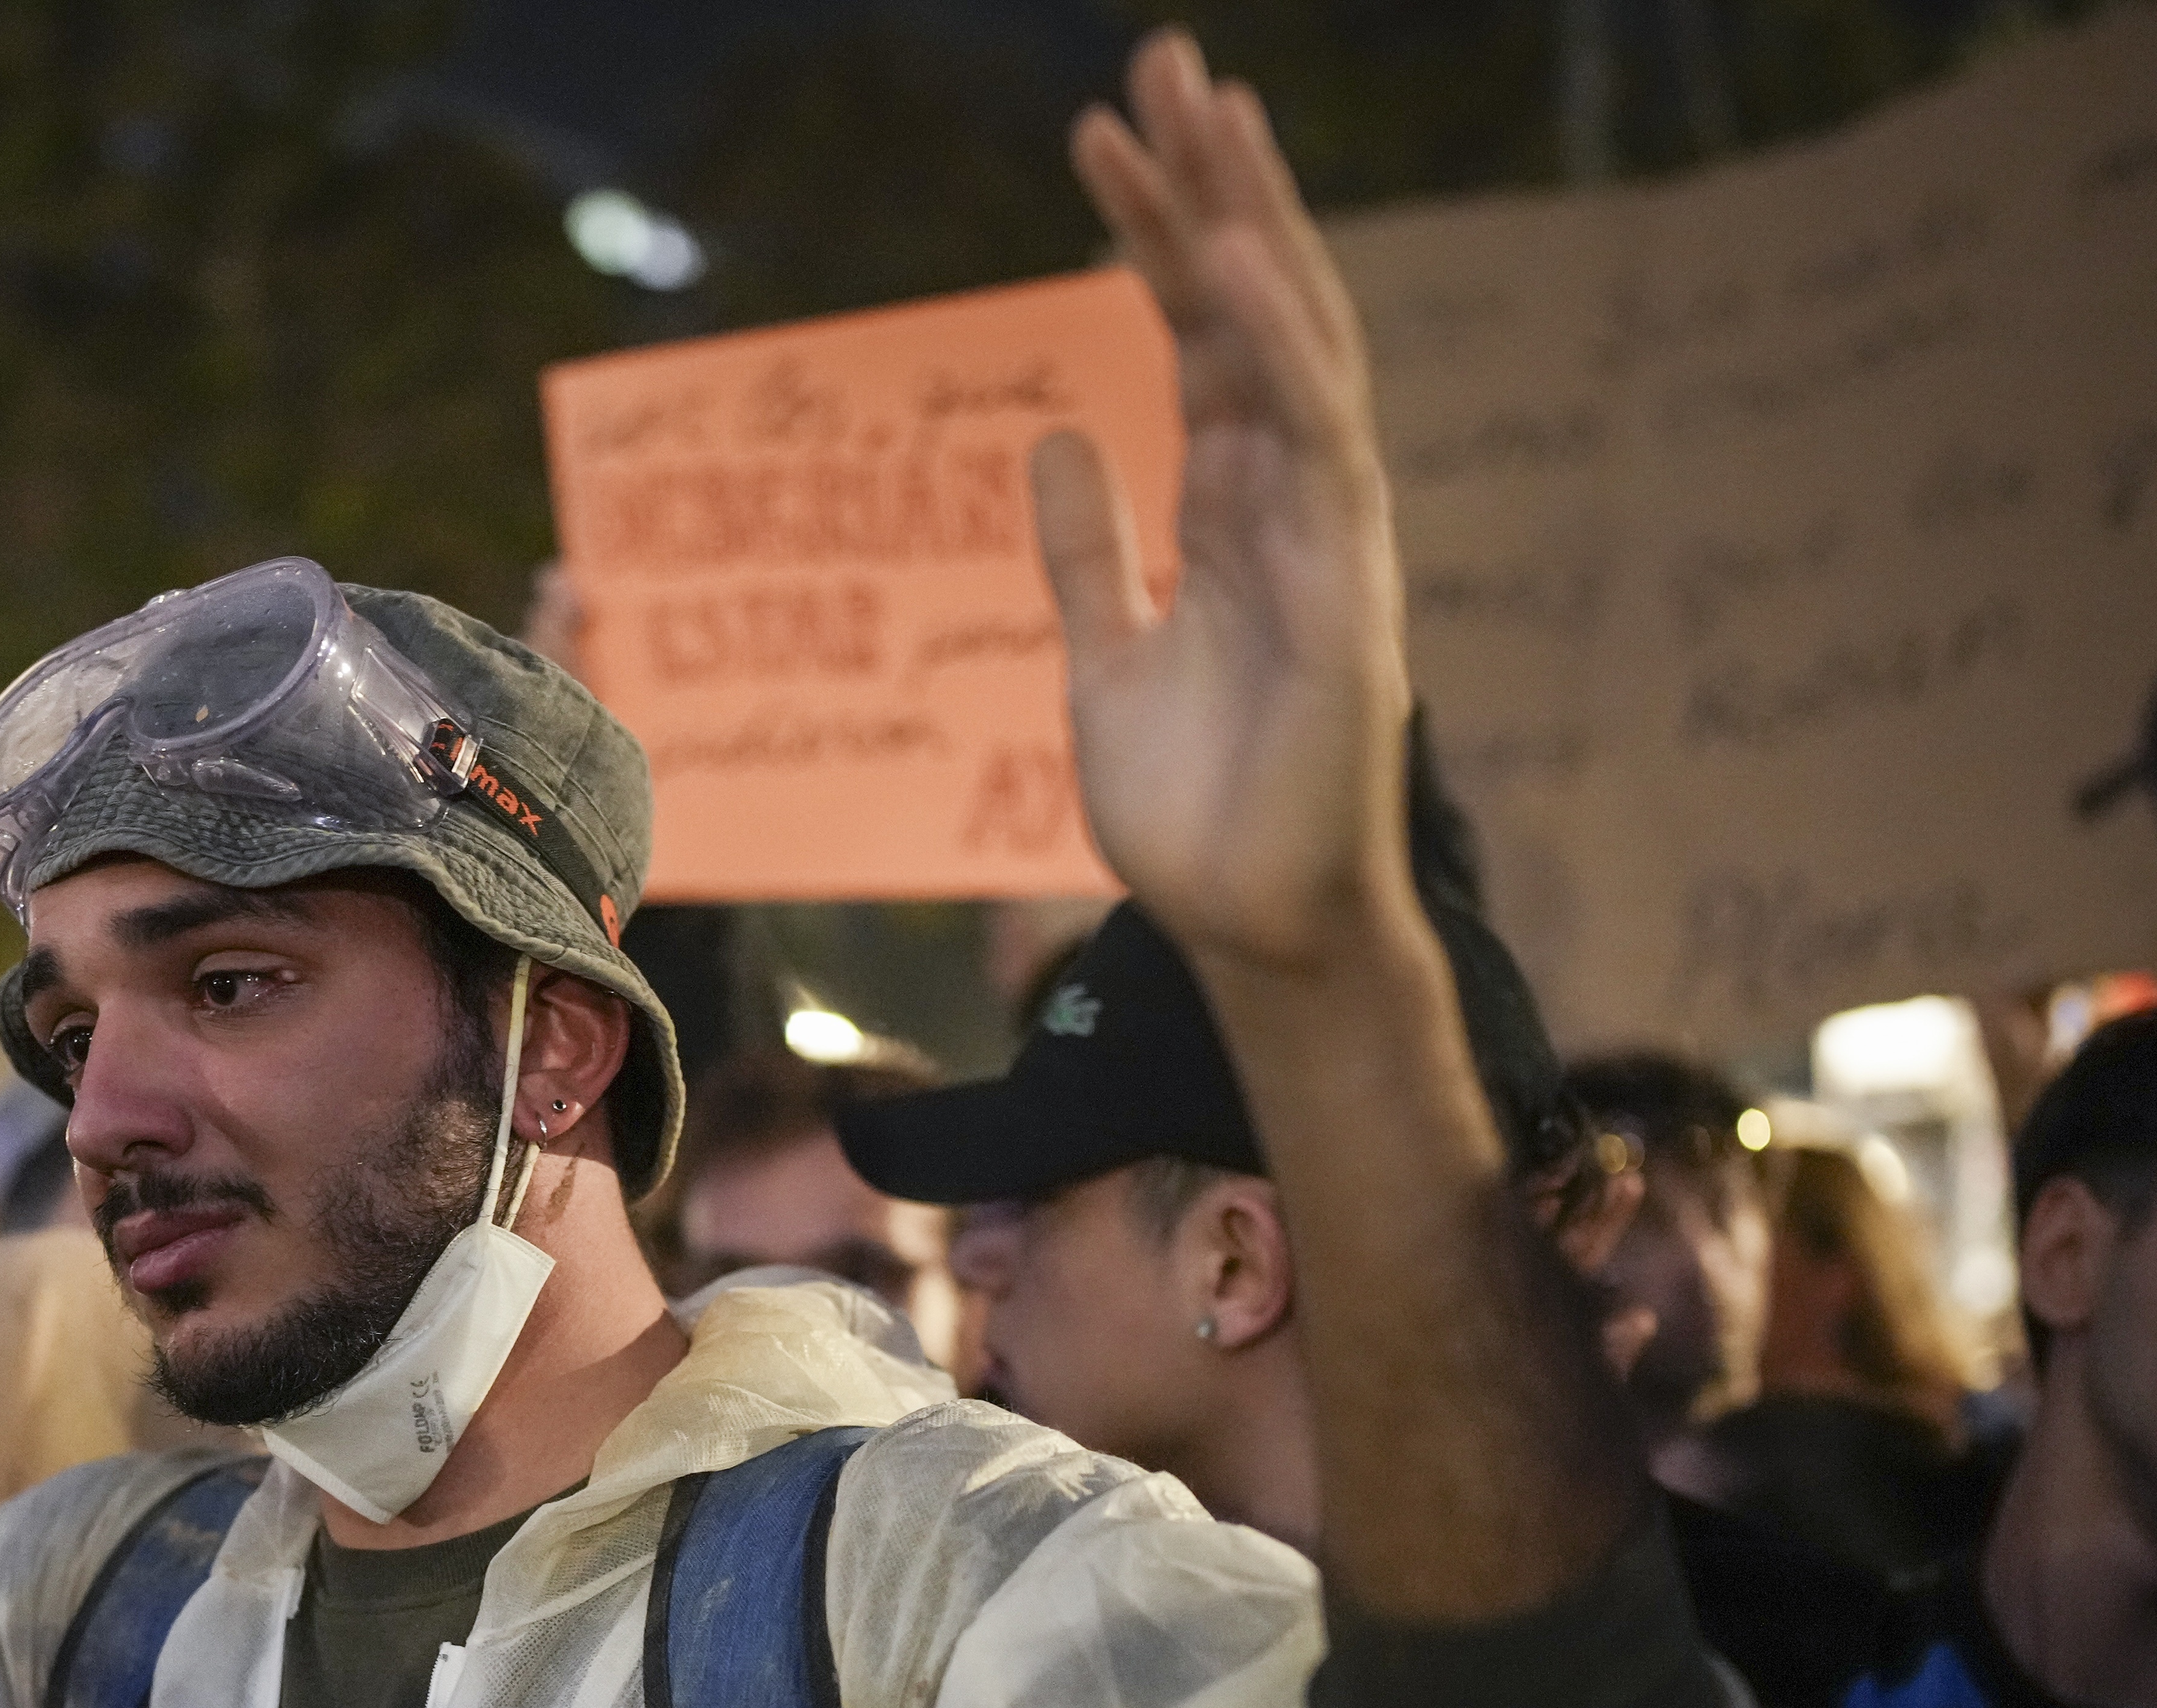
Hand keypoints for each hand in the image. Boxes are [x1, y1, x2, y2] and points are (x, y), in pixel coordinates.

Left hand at [1036, 29, 1413, 976]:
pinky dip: (1276, 347)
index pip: (1198, 337)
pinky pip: (1315, 439)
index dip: (1159, 236)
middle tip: (1166, 62)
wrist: (1248, 924)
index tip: (1111, 138)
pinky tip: (1231, 263)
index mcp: (1235, 508)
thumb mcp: (1104, 657)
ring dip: (1247, 226)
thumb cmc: (1195, 808)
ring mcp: (1327, 532)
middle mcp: (1290, 497)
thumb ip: (1091, 551)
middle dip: (1212, 186)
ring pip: (1293, 342)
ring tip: (1204, 111)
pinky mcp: (1345, 587)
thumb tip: (1060, 435)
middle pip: (1252, 308)